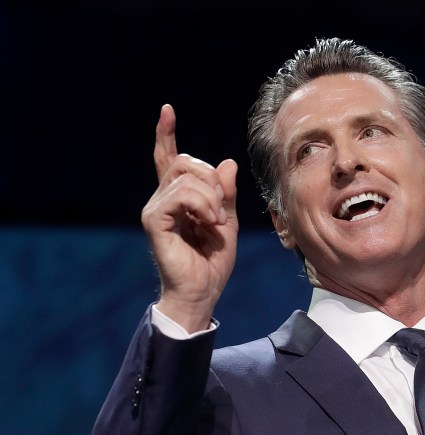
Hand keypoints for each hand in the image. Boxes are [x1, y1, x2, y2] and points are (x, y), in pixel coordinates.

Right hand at [141, 104, 238, 331]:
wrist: (203, 291)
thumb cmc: (213, 262)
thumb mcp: (228, 221)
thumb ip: (226, 193)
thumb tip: (226, 163)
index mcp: (178, 198)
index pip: (169, 159)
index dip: (166, 134)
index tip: (167, 110)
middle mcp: (162, 199)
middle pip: (185, 162)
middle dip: (212, 179)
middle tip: (222, 209)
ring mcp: (155, 209)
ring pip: (186, 177)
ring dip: (212, 197)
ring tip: (217, 221)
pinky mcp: (154, 219)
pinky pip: (181, 194)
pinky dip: (203, 204)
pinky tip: (210, 222)